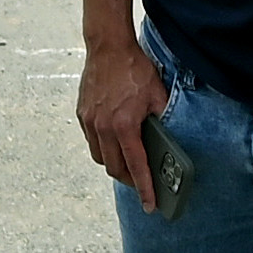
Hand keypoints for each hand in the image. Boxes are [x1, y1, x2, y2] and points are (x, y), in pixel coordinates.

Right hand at [75, 33, 172, 210]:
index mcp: (124, 126)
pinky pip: (91, 141)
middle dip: (128, 179)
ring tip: (127, 162)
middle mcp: (103, 127)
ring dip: (113, 164)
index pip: (136, 167)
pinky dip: (103, 147)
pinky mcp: (82, 114)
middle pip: (114, 168)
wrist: (108, 47)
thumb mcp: (158, 95)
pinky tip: (114, 141)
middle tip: (142, 183)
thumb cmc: (135, 69)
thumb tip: (170, 140)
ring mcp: (89, 121)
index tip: (150, 205)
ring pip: (99, 157)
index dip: (145, 189)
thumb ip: (163, 120)